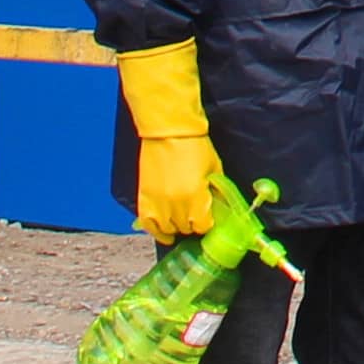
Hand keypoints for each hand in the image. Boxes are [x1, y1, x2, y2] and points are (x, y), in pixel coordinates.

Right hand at [119, 38, 221, 239]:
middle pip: (186, 228)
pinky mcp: (144, 198)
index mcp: (196, 198)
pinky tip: (164, 233)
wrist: (169, 130)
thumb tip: (219, 207)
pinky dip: (156, 231)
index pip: (203, 226)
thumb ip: (216, 192)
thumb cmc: (194, 145)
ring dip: (176, 226)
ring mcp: (158, 203)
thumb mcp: (214, 169)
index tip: (208, 218)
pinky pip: (148, 224)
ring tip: (181, 221)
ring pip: (168, 229)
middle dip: (192, 223)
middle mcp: (176, 205)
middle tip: (195, 215)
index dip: (207, 223)